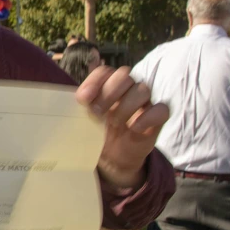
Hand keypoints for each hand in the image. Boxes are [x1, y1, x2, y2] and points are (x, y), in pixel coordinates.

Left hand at [76, 66, 169, 189]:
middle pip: (124, 75)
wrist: (111, 158)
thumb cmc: (96, 133)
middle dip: (109, 92)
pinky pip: (161, 109)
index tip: (82, 100)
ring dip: (125, 105)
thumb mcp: (83, 118)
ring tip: (114, 123)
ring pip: (142, 89)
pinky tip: (134, 127)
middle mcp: (127, 89)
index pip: (104, 71)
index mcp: (107, 86)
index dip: (94, 81)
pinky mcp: (157, 119)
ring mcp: (144, 102)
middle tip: (96, 113)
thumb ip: (79, 103)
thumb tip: (68, 85)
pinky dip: (148, 117)